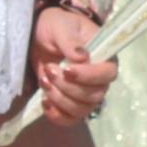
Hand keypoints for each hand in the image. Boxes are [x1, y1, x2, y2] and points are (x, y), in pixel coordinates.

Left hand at [29, 3, 114, 123]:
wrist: (40, 35)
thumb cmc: (56, 26)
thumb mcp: (61, 26)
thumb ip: (71, 41)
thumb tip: (82, 57)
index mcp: (104, 57)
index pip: (107, 74)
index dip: (89, 76)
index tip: (67, 69)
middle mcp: (99, 79)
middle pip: (94, 96)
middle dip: (68, 87)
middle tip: (50, 70)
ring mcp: (85, 93)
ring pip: (81, 109)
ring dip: (59, 99)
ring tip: (44, 80)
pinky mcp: (70, 103)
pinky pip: (69, 119)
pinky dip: (56, 115)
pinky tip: (44, 101)